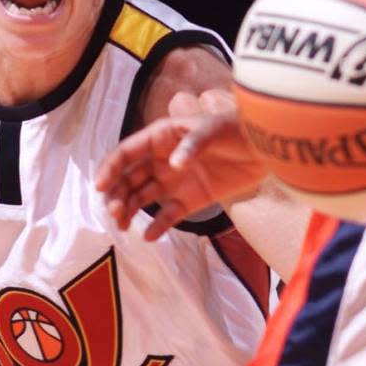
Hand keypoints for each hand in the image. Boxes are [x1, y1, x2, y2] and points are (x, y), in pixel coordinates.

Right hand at [97, 98, 266, 239]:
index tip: (99, 187)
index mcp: (160, 138)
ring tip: (123, 225)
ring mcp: (174, 181)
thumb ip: (193, 145)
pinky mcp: (190, 200)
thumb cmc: (237, 129)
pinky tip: (148, 236)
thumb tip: (174, 165)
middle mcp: (161, 160)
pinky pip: (168, 215)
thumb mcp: (215, 129)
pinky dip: (157, 225)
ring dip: (129, 210)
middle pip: (129, 179)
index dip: (110, 168)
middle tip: (114, 212)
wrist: (265, 149)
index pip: (126, 154)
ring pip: (142, 197)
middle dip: (116, 194)